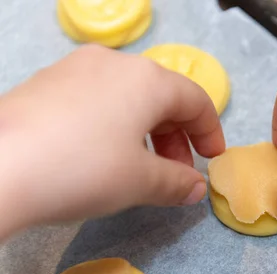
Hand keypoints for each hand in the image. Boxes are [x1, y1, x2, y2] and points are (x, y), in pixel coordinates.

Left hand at [0, 44, 223, 234]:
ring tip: (141, 169)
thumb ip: (178, 182)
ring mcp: (75, 69)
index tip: (212, 160)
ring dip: (146, 133)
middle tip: (176, 173)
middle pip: (162, 97)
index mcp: (146, 79)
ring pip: (128, 97)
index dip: (210, 132)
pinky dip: (114, 126)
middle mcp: (113, 63)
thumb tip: (195, 187)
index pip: (195, 100)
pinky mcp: (46, 84)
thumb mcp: (141, 181)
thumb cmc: (83, 169)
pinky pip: (96, 100)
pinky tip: (102, 157)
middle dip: (177, 137)